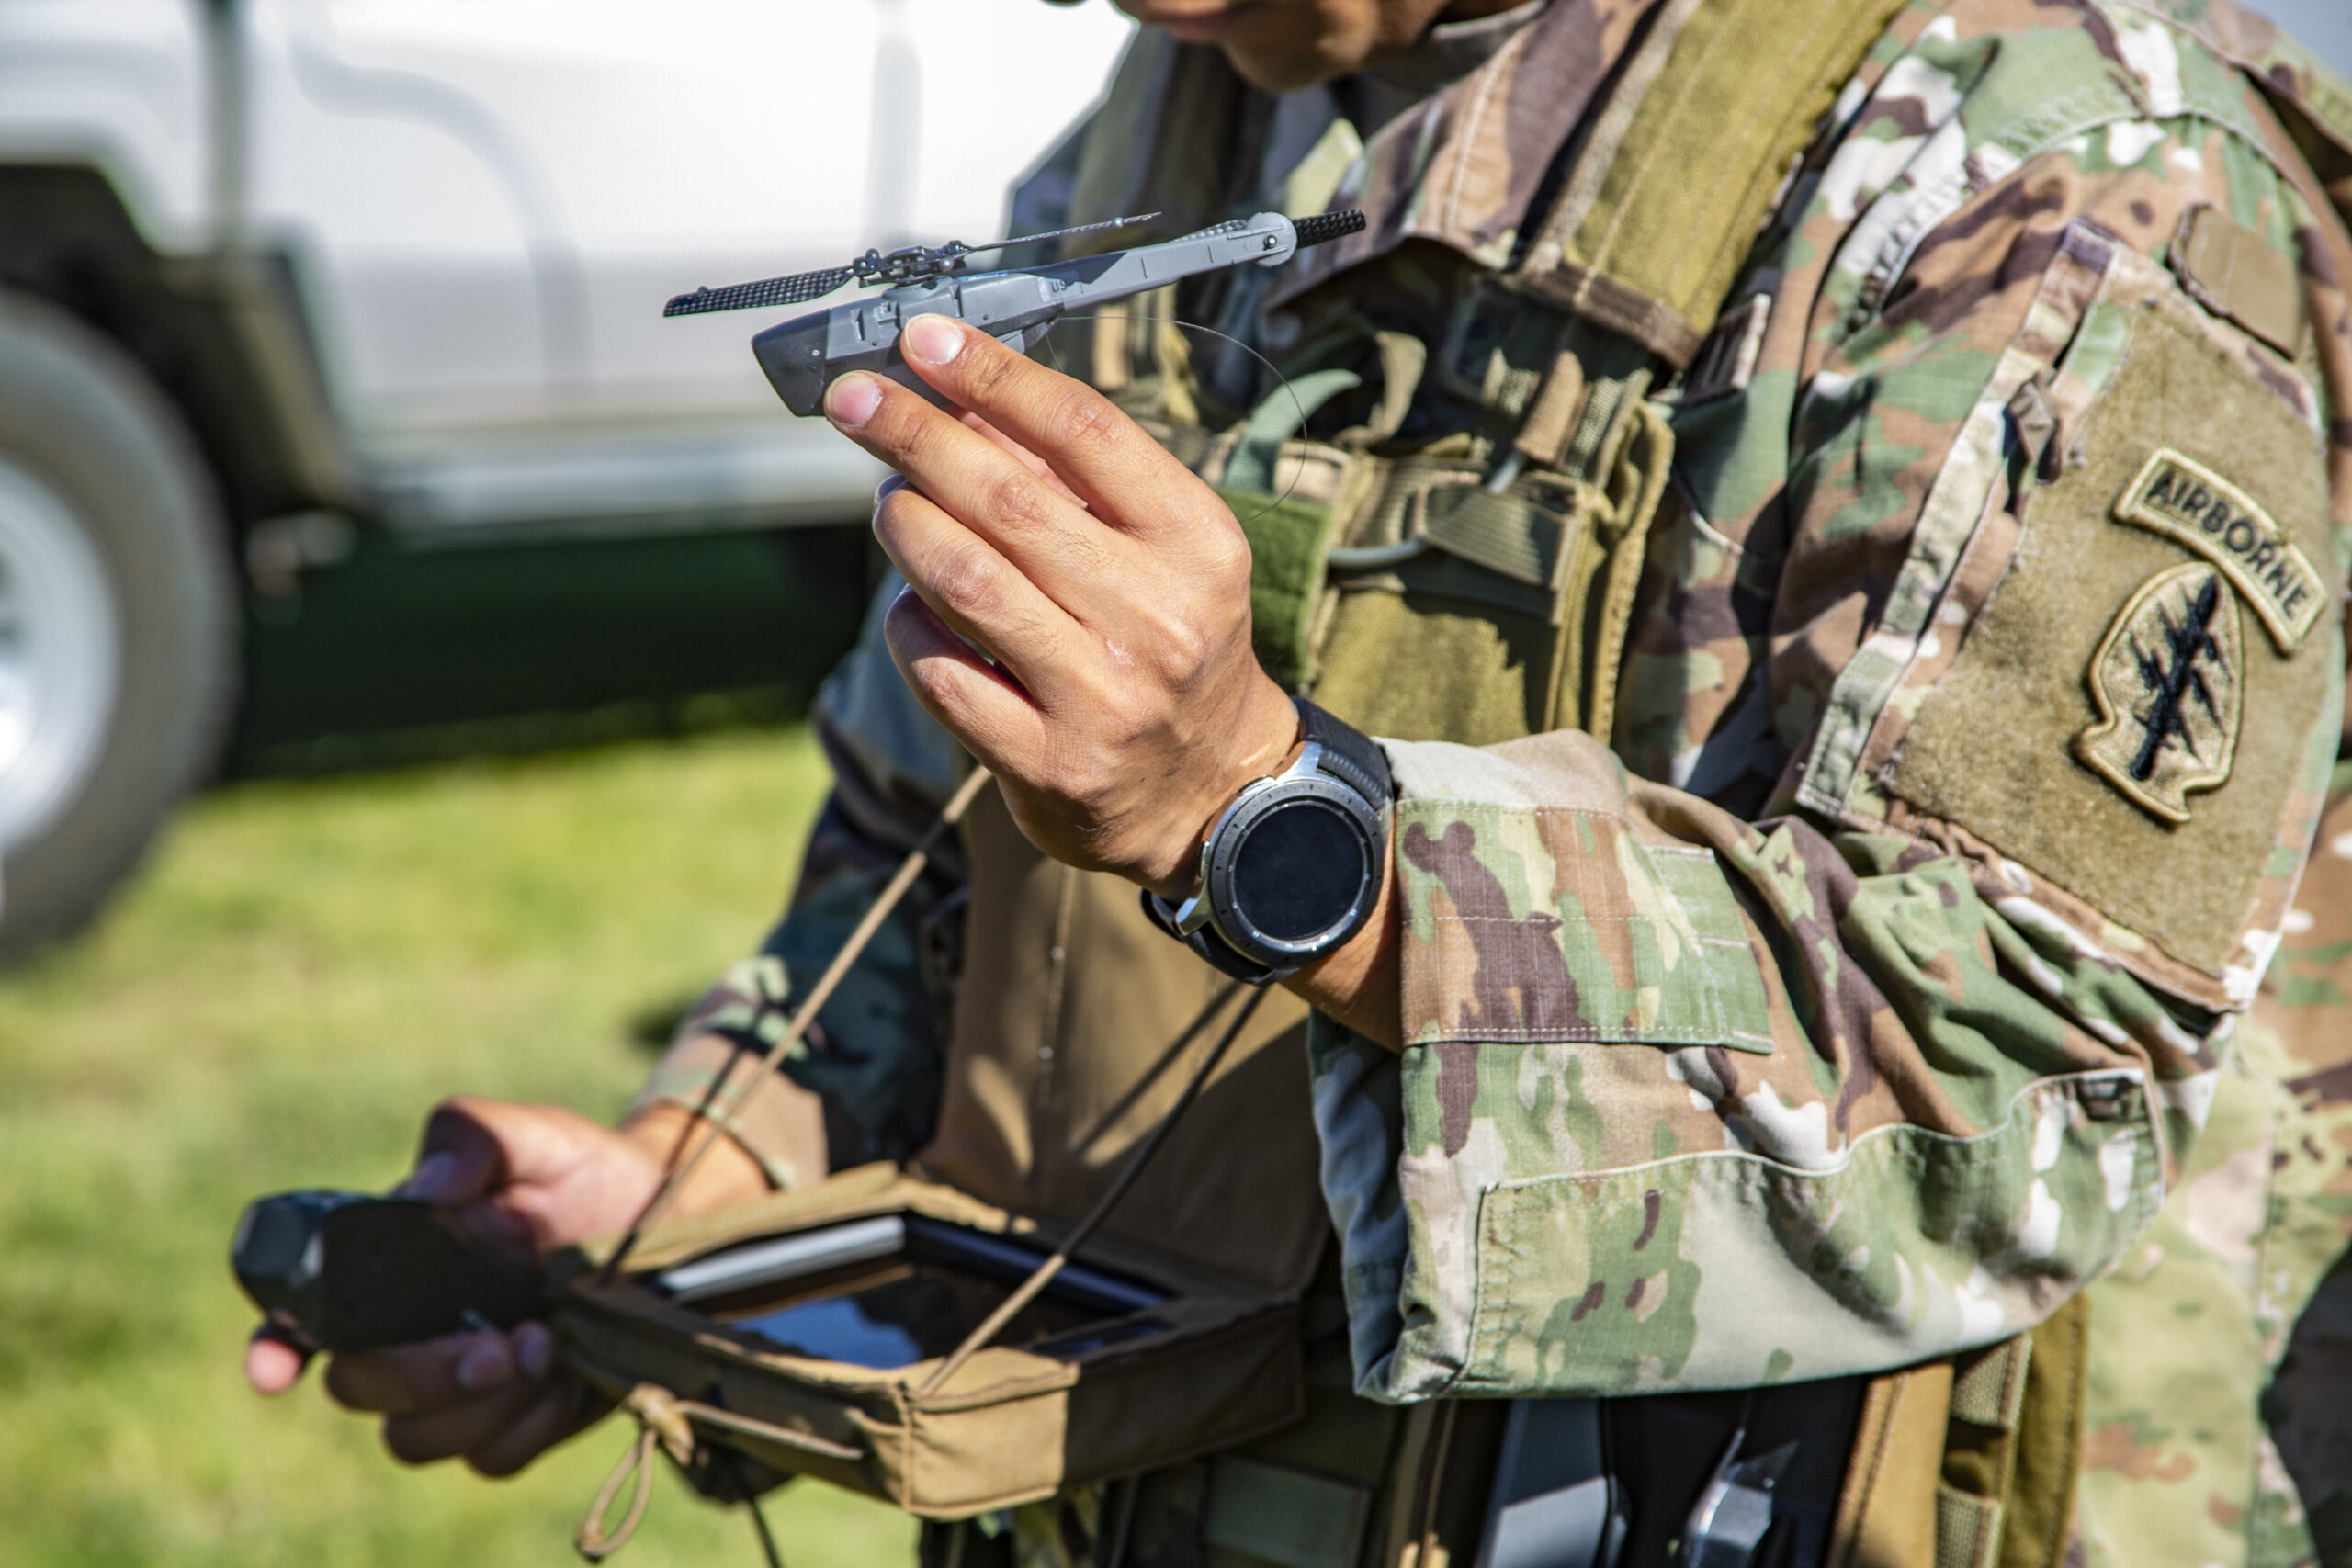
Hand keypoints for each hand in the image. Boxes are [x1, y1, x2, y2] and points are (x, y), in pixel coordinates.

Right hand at [244, 1096, 767, 1474]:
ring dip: (477, 1405)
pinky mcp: (509, 1423)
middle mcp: (411, 1331)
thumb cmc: (582, 1172)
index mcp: (392, 1264)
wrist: (667, 1222)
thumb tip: (429, 1189)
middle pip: (360, 1387)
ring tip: (544, 1344)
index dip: (279, 1344)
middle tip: (499, 1343)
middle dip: (422, 1375)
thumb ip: (473, 1138)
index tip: (278, 1369)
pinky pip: (488, 1459)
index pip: (305, 1312)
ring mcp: (456, 1385)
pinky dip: (525, 1429)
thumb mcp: (533, 1135)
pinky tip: (564, 1381)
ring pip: (414, 1439)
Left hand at [825, 314, 1301, 897]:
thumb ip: (1074, 479)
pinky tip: (915, 605)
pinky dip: (909, 623)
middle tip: (855, 400)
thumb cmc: (1173, 643)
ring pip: (963, 581)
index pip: (1084, 431)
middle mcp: (1156, 618)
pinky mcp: (1046, 764)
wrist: (1213, 792)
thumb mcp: (1163, 549)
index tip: (925, 339)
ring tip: (889, 501)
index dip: (993, 374)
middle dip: (914, 435)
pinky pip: (941, 670)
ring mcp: (1101, 697)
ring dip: (904, 525)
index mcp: (1196, 544)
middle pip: (1007, 499)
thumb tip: (958, 398)